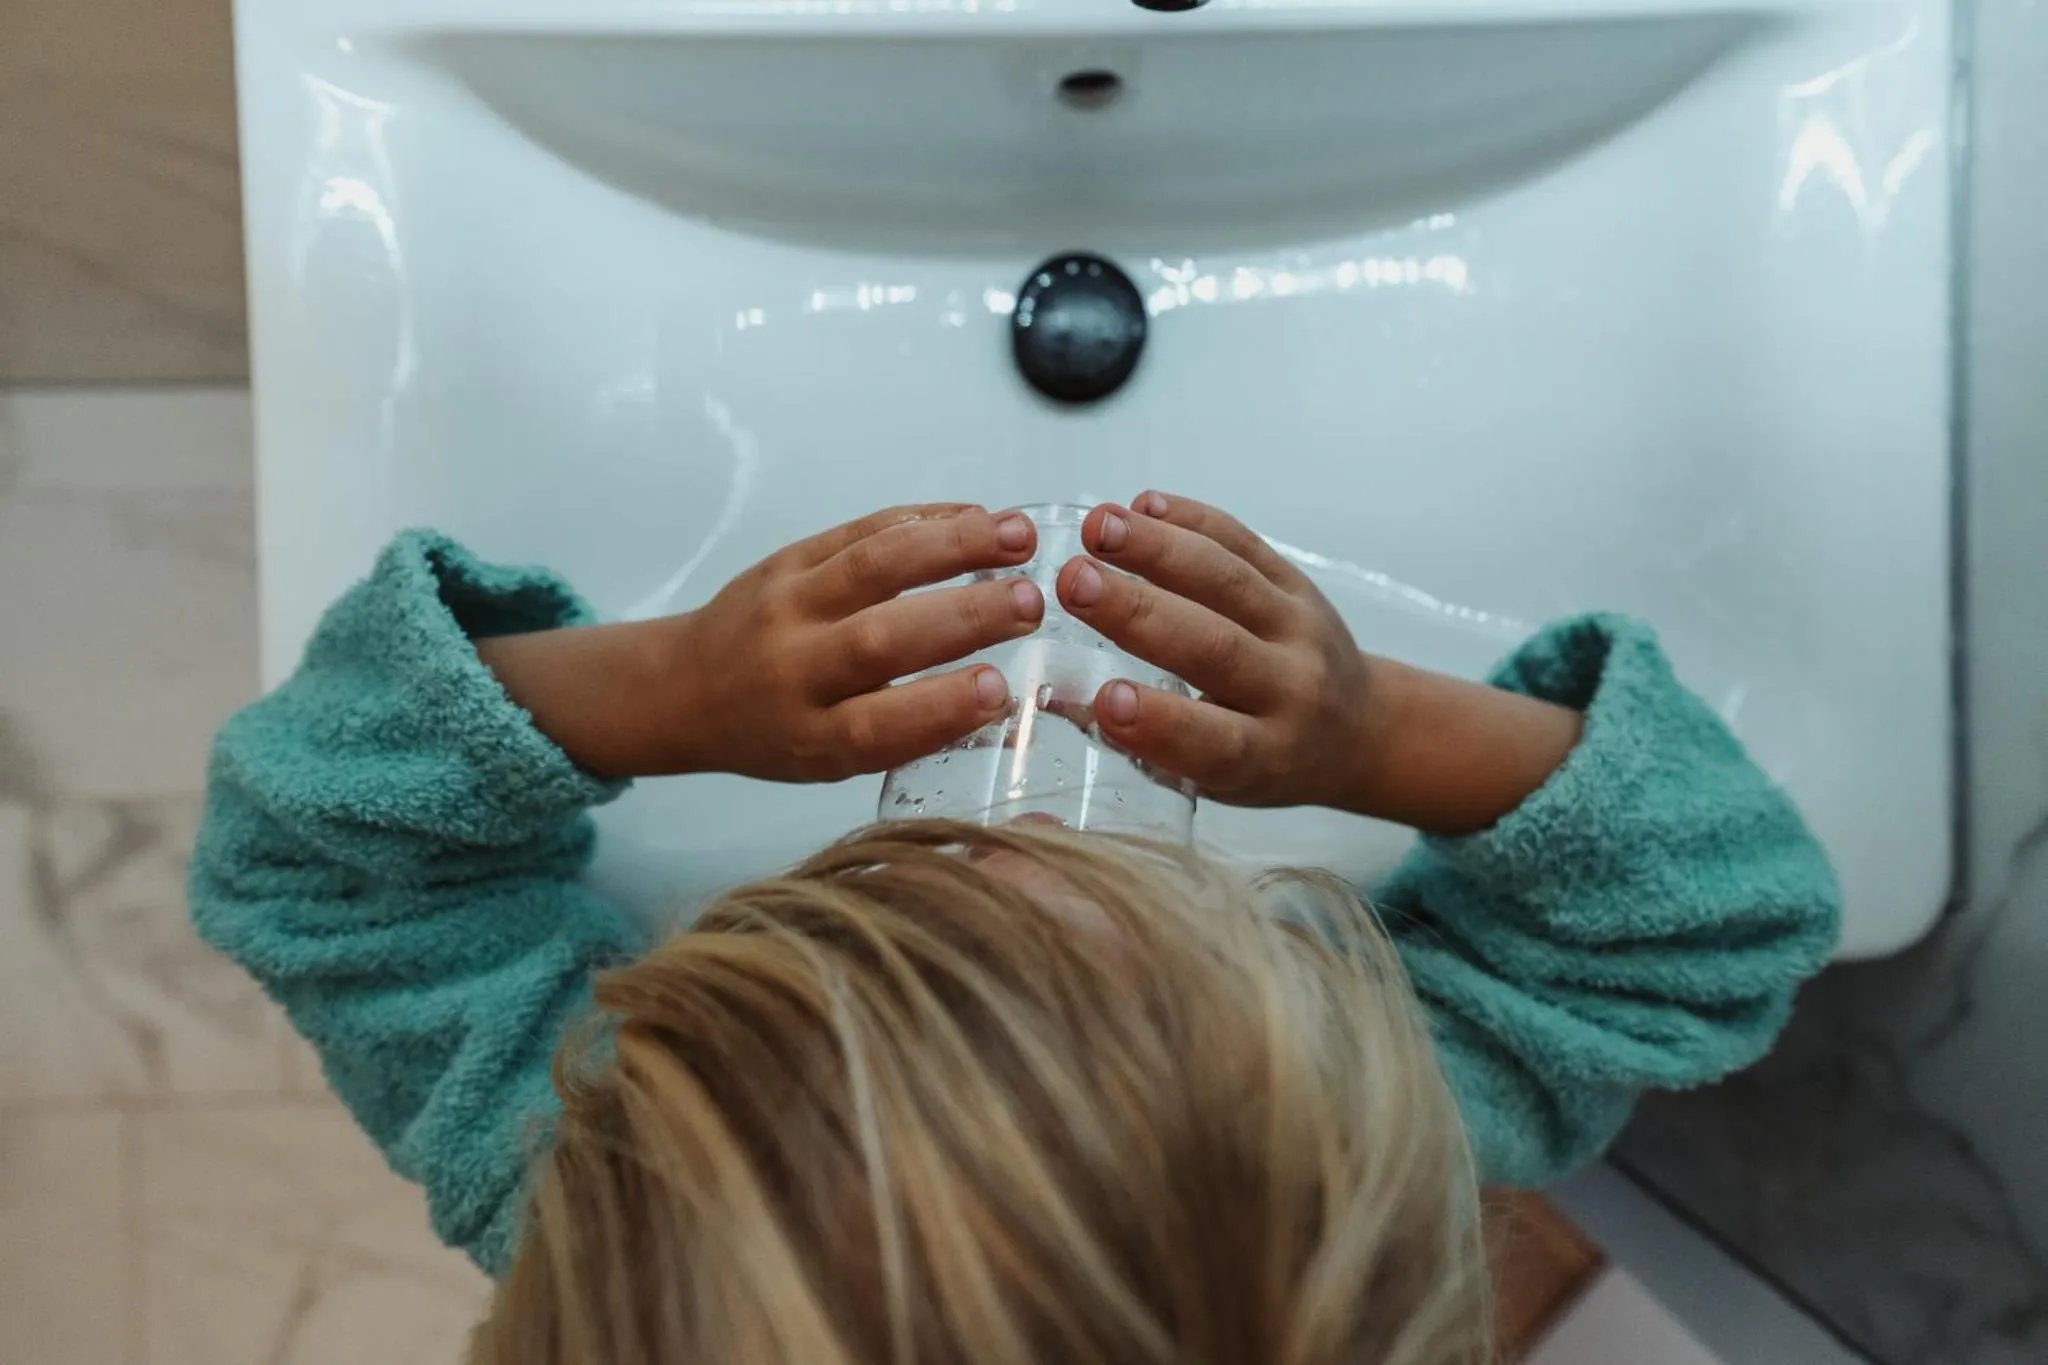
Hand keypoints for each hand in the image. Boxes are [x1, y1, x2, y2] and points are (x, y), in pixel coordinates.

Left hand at [478, 504, 1044, 781]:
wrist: (683, 685)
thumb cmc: (776, 733)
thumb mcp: (828, 762)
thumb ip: (904, 733)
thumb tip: (1003, 704)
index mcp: (807, 737)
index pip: (876, 726)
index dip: (940, 708)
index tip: (1001, 688)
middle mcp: (793, 669)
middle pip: (880, 639)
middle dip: (963, 617)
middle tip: (1032, 603)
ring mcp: (787, 604)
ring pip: (873, 565)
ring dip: (953, 545)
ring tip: (1019, 535)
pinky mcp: (788, 557)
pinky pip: (859, 530)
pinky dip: (923, 518)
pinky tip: (977, 516)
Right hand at [1053, 492, 1584, 831]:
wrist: (1356, 728)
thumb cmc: (1265, 761)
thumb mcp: (1215, 782)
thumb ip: (1145, 744)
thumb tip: (1053, 700)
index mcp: (1266, 755)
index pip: (1214, 743)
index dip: (1161, 723)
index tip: (1108, 699)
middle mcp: (1291, 689)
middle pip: (1215, 646)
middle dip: (1139, 611)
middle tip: (1073, 583)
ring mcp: (1298, 627)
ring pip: (1228, 580)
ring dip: (1158, 548)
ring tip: (1097, 526)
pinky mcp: (1297, 581)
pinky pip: (1244, 542)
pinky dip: (1193, 519)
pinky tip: (1141, 505)